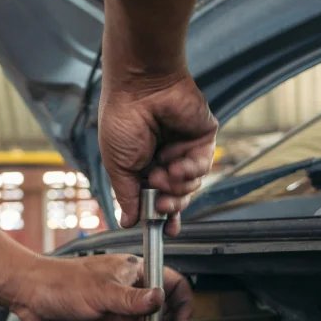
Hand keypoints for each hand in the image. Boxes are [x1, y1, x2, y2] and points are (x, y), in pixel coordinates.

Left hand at [12, 254, 192, 320]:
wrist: (30, 295)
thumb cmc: (60, 281)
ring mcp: (118, 312)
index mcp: (134, 274)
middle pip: (163, 315)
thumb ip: (131, 299)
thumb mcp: (100, 291)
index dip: (181, 305)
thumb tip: (159, 299)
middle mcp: (130, 293)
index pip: (171, 285)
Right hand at [98, 68, 217, 235]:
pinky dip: (190, 168)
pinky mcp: (202, 138)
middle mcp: (165, 161)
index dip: (162, 218)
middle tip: (161, 204)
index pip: (156, 199)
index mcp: (142, 168)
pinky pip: (202, 165)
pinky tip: (175, 161)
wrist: (140, 88)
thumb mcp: (118, 166)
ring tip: (162, 171)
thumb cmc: (122, 121)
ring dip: (177, 185)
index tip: (165, 232)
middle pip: (178, 198)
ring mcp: (184, 150)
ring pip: (192, 185)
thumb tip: (127, 222)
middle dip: (171, 206)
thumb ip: (126, 196)